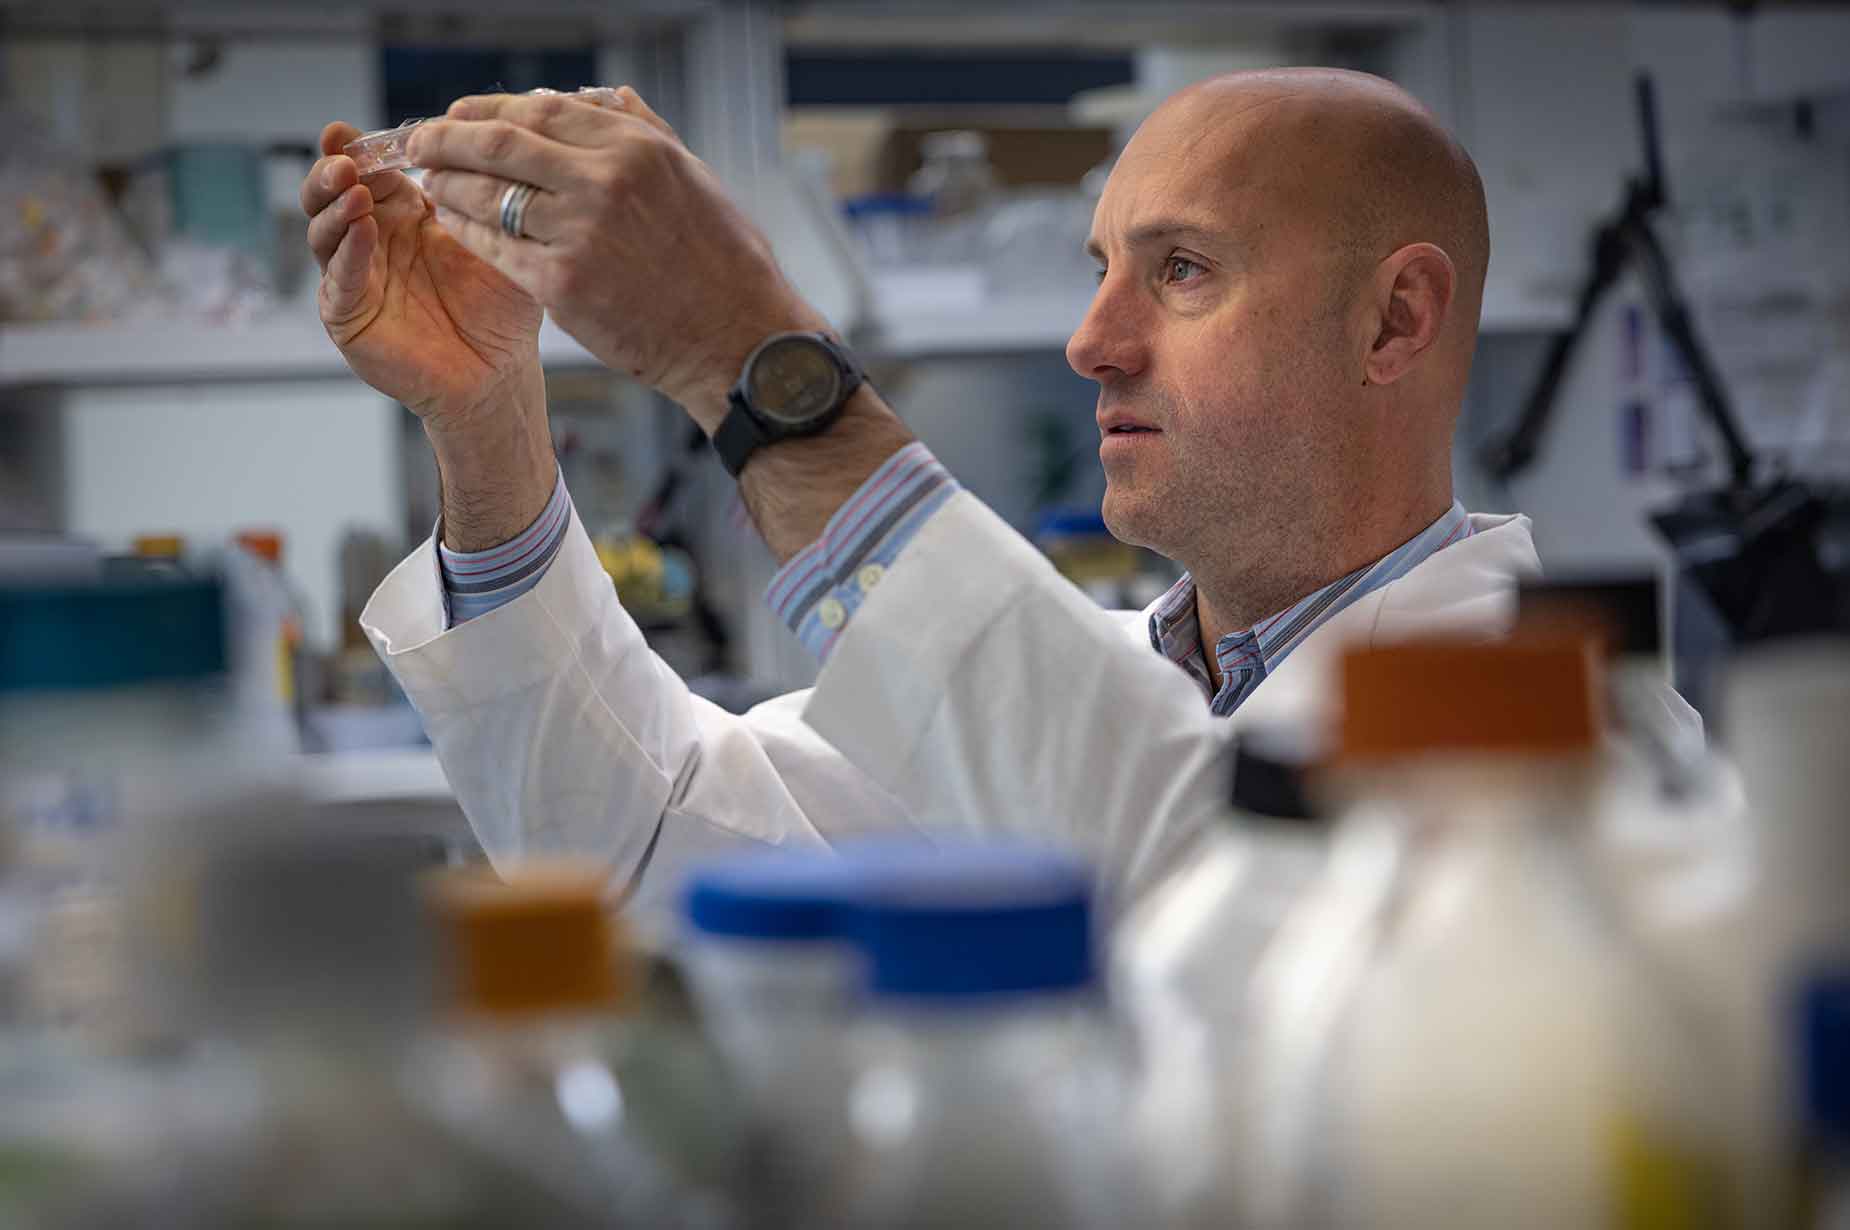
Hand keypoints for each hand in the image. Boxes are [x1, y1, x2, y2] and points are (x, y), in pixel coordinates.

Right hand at [302, 121, 543, 431]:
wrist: (502, 371)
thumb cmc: (502, 308)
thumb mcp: (496, 241)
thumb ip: (476, 198)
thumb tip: (462, 143)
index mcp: (403, 217)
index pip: (367, 172)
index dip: (356, 151)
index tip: (349, 133)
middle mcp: (373, 242)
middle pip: (331, 195)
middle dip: (331, 172)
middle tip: (343, 159)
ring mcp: (357, 278)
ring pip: (324, 233)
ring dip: (335, 208)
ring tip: (354, 191)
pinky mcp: (350, 316)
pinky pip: (339, 280)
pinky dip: (347, 254)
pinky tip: (364, 232)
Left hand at [407, 88, 825, 431]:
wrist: (739, 341)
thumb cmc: (725, 265)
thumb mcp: (695, 178)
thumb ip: (645, 131)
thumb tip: (606, 94)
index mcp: (637, 148)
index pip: (541, 109)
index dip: (490, 108)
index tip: (462, 115)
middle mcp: (605, 181)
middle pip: (501, 143)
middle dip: (448, 138)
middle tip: (419, 140)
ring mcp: (581, 233)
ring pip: (488, 195)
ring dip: (447, 185)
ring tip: (429, 183)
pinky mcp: (564, 286)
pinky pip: (495, 249)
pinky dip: (467, 232)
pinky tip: (455, 225)